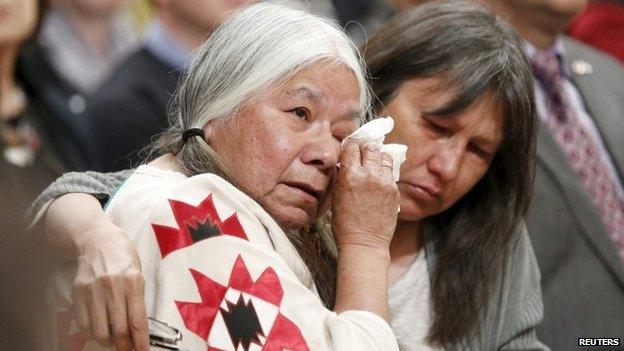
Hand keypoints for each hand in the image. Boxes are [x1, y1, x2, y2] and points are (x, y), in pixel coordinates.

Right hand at [71, 220, 148, 350]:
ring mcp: (94, 291)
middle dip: (124, 345)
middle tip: (126, 348)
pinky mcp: (78, 293)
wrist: (97, 240)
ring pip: (99, 331)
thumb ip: (138, 301)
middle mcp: (113, 288)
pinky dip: (91, 331)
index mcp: (133, 283)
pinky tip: (98, 326)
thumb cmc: (123, 257)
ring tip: (112, 338)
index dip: (140, 342)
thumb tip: (137, 330)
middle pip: (118, 330)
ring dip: (107, 341)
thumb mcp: (138, 274)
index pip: (137, 321)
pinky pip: (84, 324)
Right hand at [332, 141, 398, 251]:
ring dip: (378, 158)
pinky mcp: (394, 190)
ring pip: (384, 157)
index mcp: (350, 175)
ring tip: (373, 164)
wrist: (364, 242)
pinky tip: (379, 180)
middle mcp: (369, 175)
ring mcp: (384, 182)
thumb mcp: (336, 196)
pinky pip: (390, 173)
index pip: (352, 147)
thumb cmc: (345, 223)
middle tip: (363, 153)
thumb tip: (343, 163)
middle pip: (370, 148)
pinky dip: (384, 172)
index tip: (350, 148)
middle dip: (365, 148)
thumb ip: (341, 176)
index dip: (350, 146)